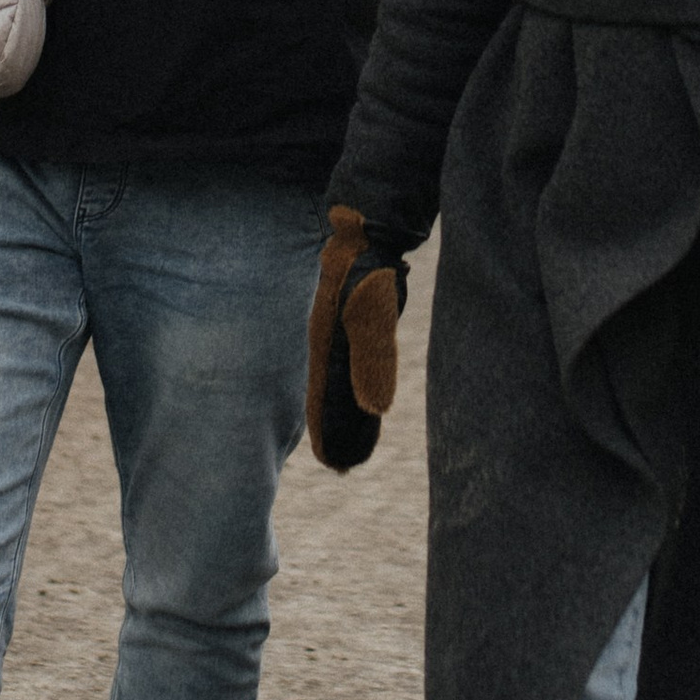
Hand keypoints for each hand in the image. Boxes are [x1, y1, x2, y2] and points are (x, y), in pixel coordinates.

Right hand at [307, 208, 413, 470]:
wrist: (367, 234)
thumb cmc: (368, 275)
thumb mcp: (371, 319)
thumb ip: (371, 362)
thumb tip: (374, 408)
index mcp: (326, 349)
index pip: (325, 402)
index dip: (331, 434)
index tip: (336, 463)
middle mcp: (327, 346)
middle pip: (330, 398)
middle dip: (336, 431)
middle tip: (344, 464)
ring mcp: (338, 337)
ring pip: (341, 385)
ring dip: (346, 415)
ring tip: (351, 443)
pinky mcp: (352, 329)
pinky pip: (352, 369)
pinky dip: (356, 391)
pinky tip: (367, 402)